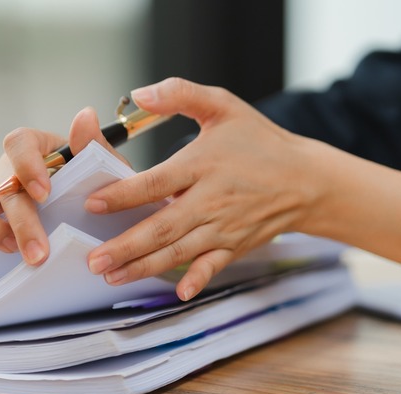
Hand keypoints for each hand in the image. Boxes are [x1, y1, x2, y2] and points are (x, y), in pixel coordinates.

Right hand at [0, 107, 127, 264]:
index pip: (19, 143)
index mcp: (37, 148)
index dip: (26, 166)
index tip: (44, 195)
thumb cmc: (96, 186)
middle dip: (20, 222)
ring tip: (13, 249)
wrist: (94, 213)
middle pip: (2, 185)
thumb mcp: (104, 167)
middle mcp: (10, 167)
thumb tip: (86, 116)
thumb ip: (94, 145)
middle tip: (39, 253)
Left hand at [85, 78, 325, 299]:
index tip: (93, 203)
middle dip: (126, 246)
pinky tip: (179, 293)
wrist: (306, 179)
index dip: (123, 194)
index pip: (156, 183)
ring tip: (112, 276)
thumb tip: (139, 94)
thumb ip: (179, 93)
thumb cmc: (259, 141)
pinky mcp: (234, 246)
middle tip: (94, 260)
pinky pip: (213, 266)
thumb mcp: (222, 106)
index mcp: (202, 165)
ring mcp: (223, 227)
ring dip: (144, 266)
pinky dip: (198, 280)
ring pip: (178, 251)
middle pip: (162, 227)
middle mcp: (211, 200)